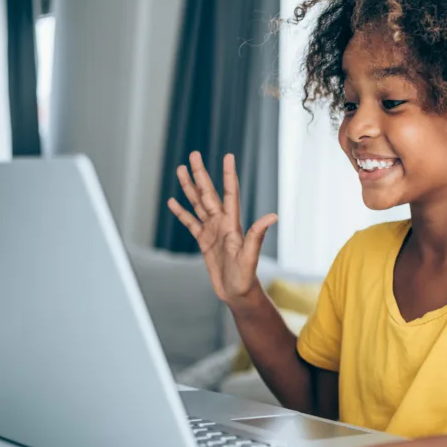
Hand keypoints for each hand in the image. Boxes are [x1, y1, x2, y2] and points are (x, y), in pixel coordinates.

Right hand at [167, 151, 277, 306]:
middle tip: (193, 154)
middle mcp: (222, 223)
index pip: (230, 193)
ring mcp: (213, 231)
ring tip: (180, 170)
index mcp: (233, 223)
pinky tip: (173, 201)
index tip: (227, 155)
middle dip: (200, 174)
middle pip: (209, 193)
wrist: (238, 292)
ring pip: (198, 204)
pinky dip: (182, 212)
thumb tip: (273, 216)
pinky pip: (191, 222)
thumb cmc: (246, 276)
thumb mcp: (250, 256)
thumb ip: (258, 235)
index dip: (228, 174)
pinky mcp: (205, 241)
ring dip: (189, 187)